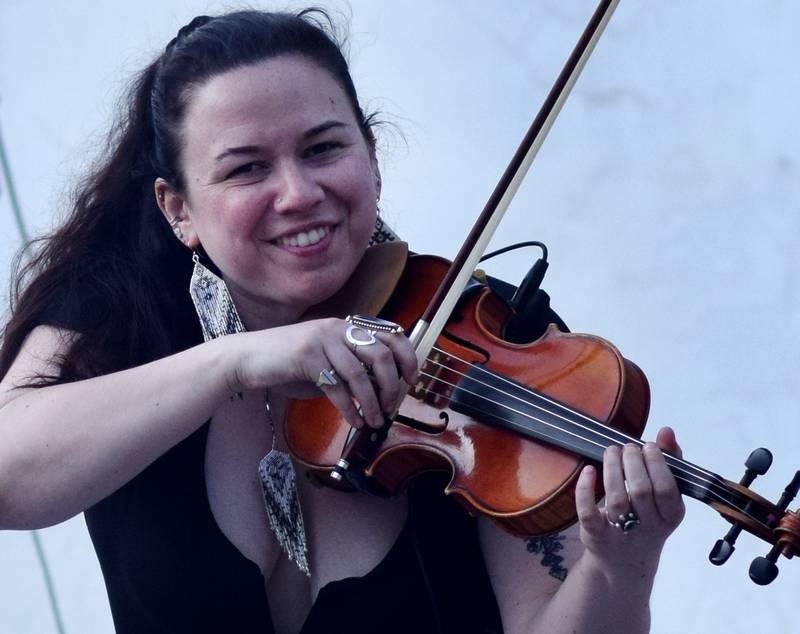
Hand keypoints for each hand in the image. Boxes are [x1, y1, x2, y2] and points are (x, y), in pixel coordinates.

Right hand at [229, 318, 417, 428]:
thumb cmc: (288, 363)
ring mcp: (322, 340)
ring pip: (360, 373)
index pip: (389, 335)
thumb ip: (351, 371)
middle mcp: (337, 328)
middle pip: (380, 354)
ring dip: (371, 402)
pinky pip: (336, 386)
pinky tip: (354, 420)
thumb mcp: (326, 362)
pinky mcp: (306, 356)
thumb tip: (380, 393)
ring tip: (374, 421)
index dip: (407, 356)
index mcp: (346, 326)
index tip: (412, 378)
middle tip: (390, 406)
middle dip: (390, 384)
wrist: (248, 358)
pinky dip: (349, 407)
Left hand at [574, 427, 685, 571]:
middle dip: (632, 462)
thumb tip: (666, 431)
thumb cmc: (648, 517)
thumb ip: (669, 462)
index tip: (647, 445)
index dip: (657, 464)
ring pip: (616, 500)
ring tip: (611, 451)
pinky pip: (588, 513)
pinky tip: (588, 470)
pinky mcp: (596, 535)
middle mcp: (649, 527)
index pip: (667, 490)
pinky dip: (585, 489)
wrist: (626, 563)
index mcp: (671, 516)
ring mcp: (621, 533)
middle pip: (641, 492)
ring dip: (612, 469)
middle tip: (627, 447)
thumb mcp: (665, 496)